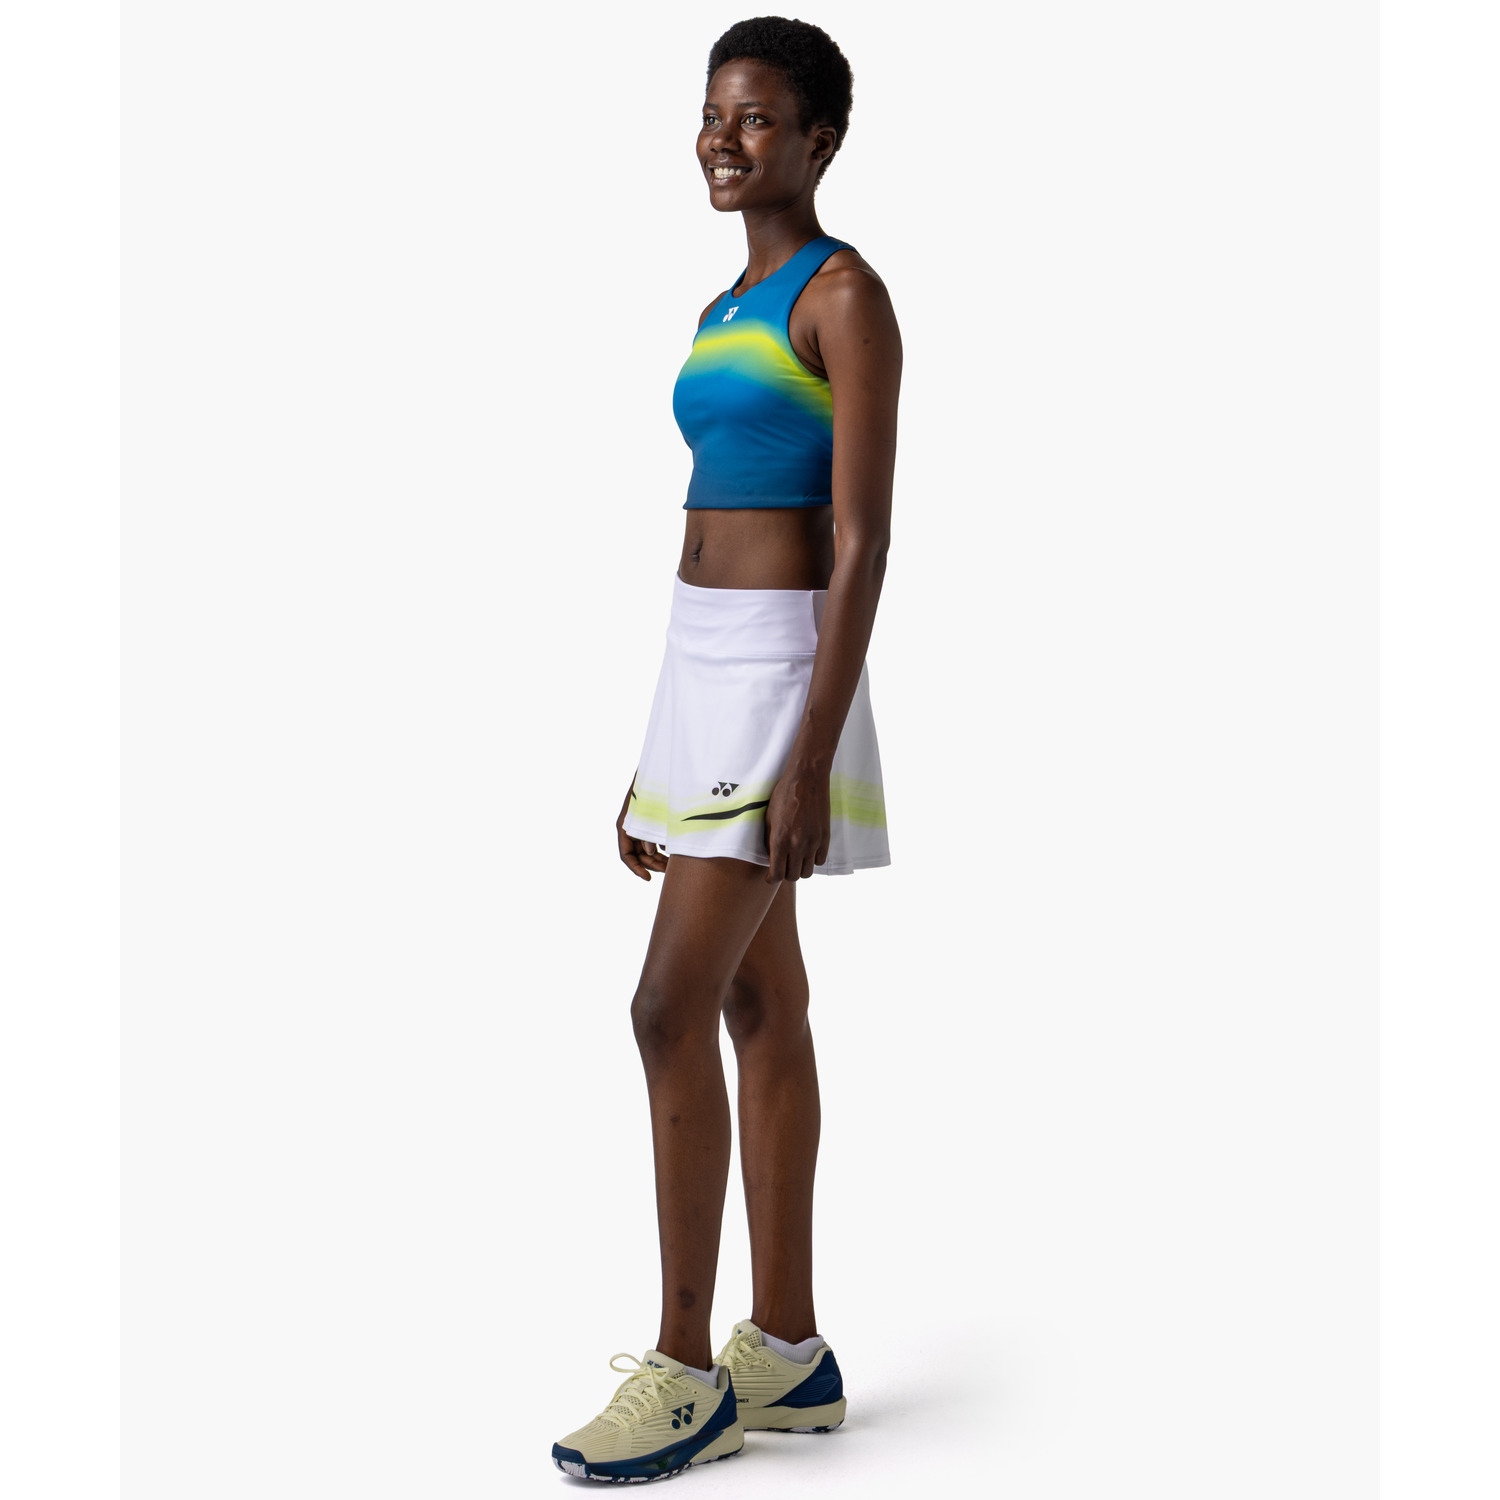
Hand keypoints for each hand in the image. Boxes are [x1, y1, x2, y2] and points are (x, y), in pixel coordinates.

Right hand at [617, 778, 667, 880]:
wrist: (659, 771)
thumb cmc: (654, 791)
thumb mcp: (651, 813)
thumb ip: (649, 834)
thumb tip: (650, 852)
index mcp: (624, 826)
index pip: (626, 855)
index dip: (636, 869)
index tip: (649, 879)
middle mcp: (630, 829)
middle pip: (638, 856)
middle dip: (652, 865)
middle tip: (669, 871)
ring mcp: (640, 826)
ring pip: (647, 851)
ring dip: (658, 859)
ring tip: (674, 864)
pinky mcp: (650, 823)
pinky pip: (653, 842)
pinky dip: (662, 849)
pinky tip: (674, 851)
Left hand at [764, 764, 830, 882]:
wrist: (807, 779)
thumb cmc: (784, 795)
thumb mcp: (769, 818)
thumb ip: (769, 840)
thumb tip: (771, 856)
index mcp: (780, 840)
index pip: (777, 874)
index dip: (771, 879)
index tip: (770, 877)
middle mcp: (797, 845)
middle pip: (793, 876)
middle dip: (785, 874)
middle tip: (783, 866)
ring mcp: (813, 842)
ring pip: (807, 872)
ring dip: (800, 869)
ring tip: (795, 860)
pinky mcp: (825, 837)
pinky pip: (820, 860)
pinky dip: (813, 860)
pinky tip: (807, 851)